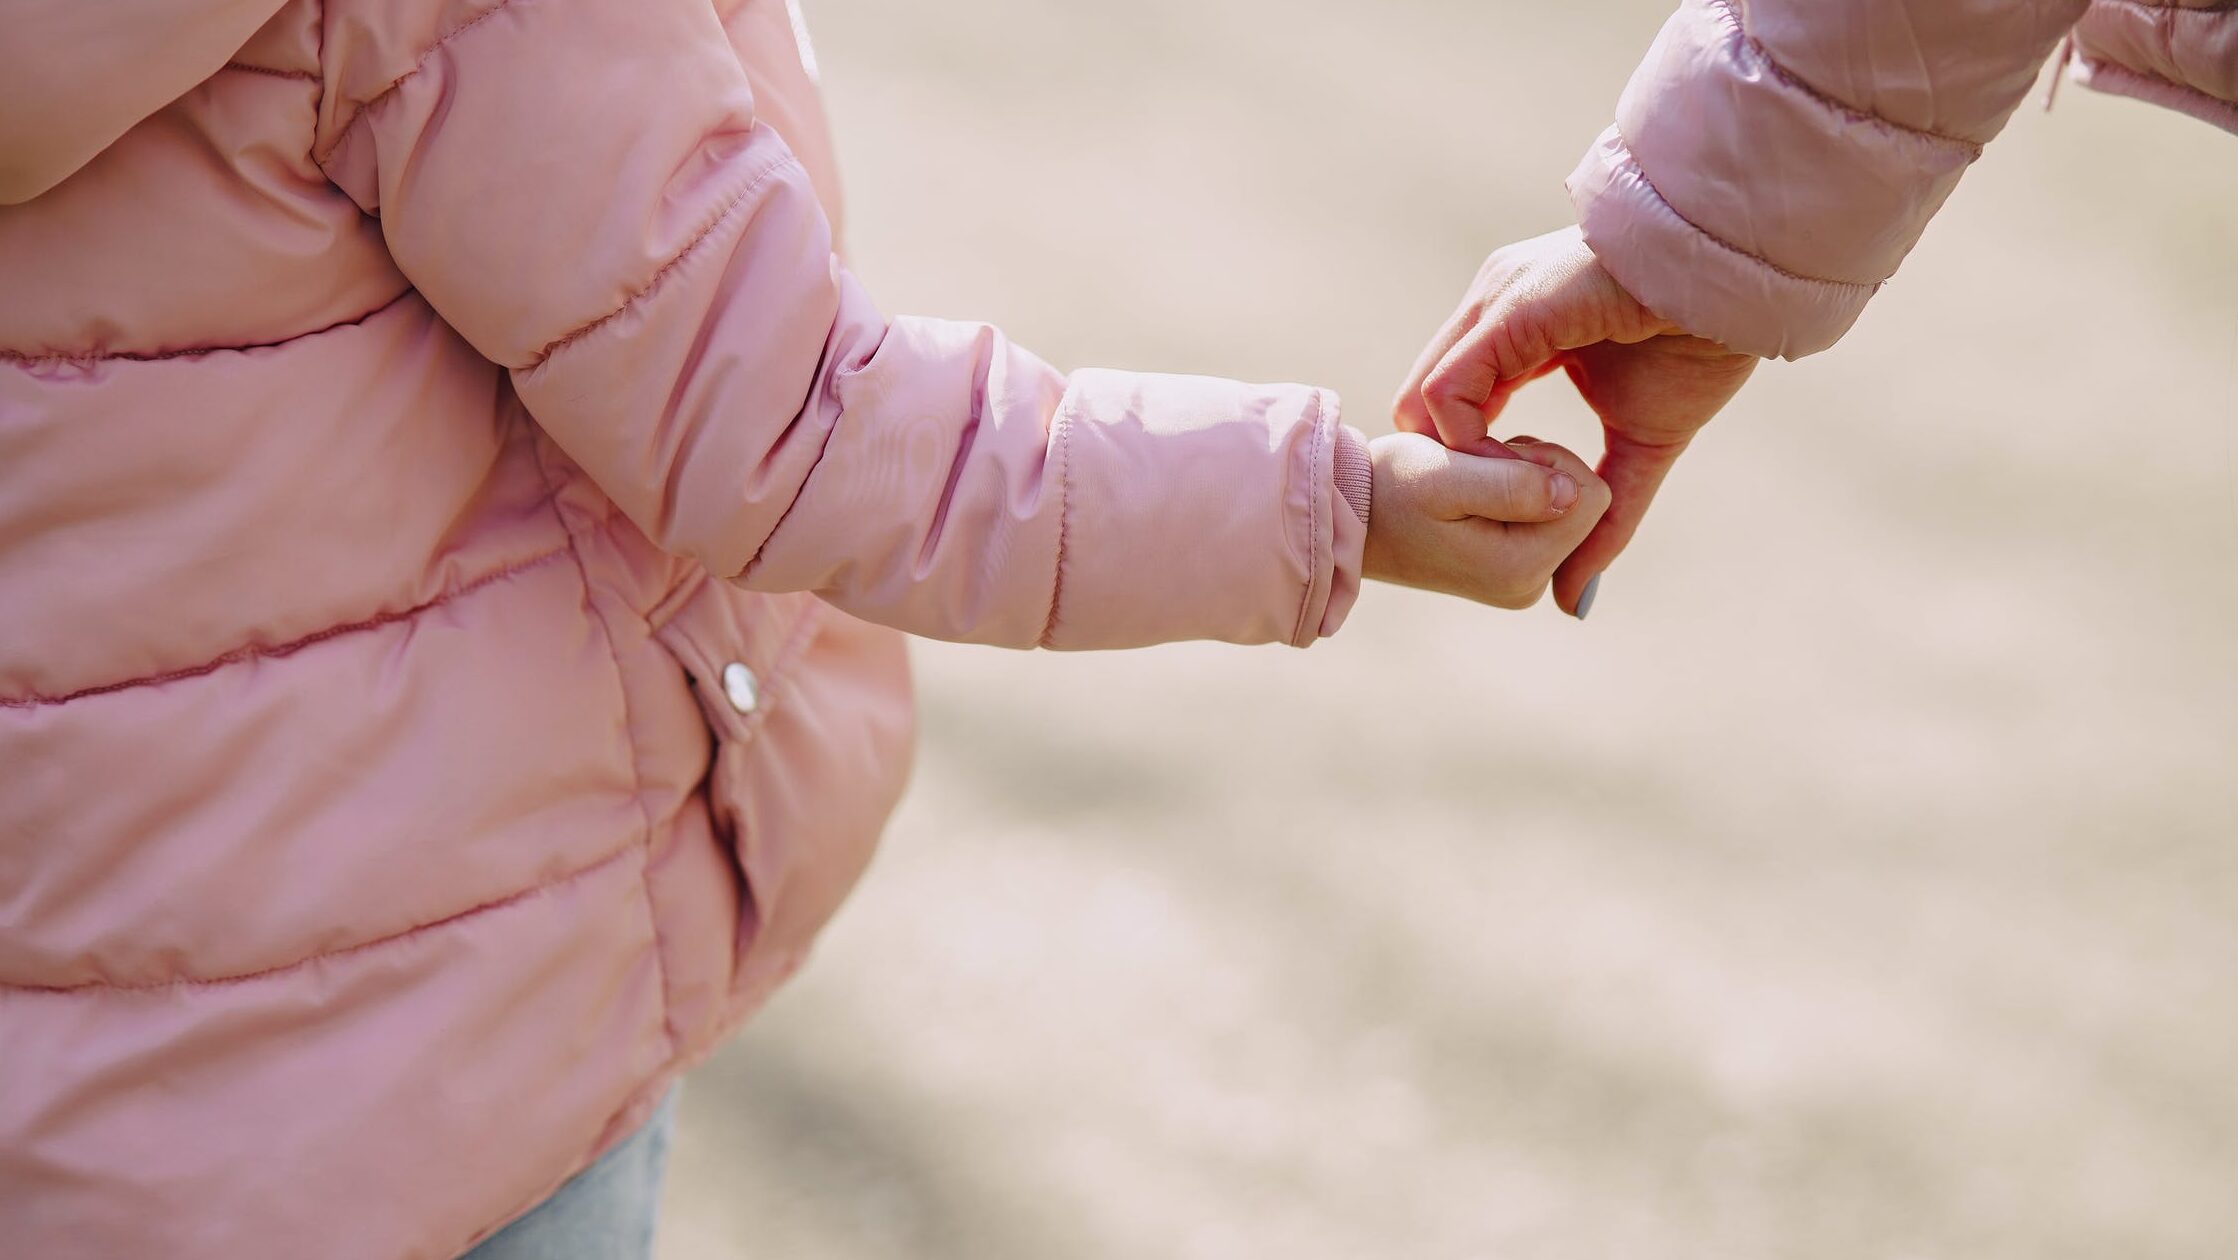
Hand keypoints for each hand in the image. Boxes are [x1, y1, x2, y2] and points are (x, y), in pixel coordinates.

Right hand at [1364, 431, 1610, 610]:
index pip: (1590, 496)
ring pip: (1566, 503)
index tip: (1490, 458)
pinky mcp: (1514, 568)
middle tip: (1476, 469)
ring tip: (1468, 480)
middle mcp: (1530, 586)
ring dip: (1525, 474)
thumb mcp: (1446, 477)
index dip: (1547, 460)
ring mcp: (1523, 581)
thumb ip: (1514, 484)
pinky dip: (1516, 491)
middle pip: (1583, 502)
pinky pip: (1546, 514)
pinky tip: (1473, 495)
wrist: (1351, 515)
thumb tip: (1574, 493)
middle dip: (1538, 468)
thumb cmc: (1391, 488)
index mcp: (1520, 568)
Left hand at [1394, 226, 1757, 614]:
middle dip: (1449, 471)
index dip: (1467, 463)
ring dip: (1458, 466)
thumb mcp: (1640, 446)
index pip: (1451, 401)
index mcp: (1517, 326)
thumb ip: (1602, 515)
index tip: (1509, 505)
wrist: (1741, 289)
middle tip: (1498, 514)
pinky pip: (1448, 389)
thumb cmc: (1701, 349)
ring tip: (1512, 497)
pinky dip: (1465, 444)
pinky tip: (1510, 471)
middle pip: (1423, 405)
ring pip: (1425, 401)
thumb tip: (1575, 599)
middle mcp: (1494, 307)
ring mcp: (1495, 303)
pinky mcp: (1508, 310)